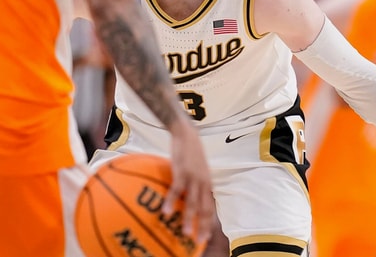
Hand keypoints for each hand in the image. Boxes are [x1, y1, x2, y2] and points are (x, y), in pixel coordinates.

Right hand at [163, 118, 213, 244]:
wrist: (186, 134)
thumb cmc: (190, 151)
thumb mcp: (197, 169)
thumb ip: (195, 183)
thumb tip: (188, 196)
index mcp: (207, 184)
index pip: (210, 207)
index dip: (209, 223)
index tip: (206, 237)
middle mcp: (203, 183)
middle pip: (205, 209)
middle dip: (202, 226)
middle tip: (198, 241)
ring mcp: (194, 178)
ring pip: (192, 203)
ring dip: (188, 219)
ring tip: (184, 232)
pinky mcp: (182, 172)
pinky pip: (176, 190)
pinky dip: (171, 202)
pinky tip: (165, 211)